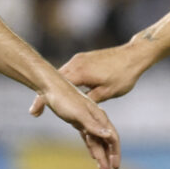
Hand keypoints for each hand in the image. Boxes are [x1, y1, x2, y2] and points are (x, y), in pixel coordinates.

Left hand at [28, 76, 121, 168]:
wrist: (51, 88)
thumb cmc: (64, 99)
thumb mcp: (79, 114)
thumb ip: (93, 126)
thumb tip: (109, 136)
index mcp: (99, 117)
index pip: (112, 137)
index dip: (115, 152)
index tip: (115, 166)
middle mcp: (95, 119)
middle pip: (105, 141)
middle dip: (107, 157)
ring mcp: (87, 121)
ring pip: (96, 141)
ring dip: (99, 154)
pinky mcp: (78, 122)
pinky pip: (88, 137)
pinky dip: (91, 147)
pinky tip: (93, 155)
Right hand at [29, 45, 145, 117]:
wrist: (134, 55)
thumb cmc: (123, 76)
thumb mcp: (107, 93)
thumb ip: (89, 102)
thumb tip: (78, 112)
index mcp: (79, 72)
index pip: (56, 87)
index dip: (44, 99)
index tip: (35, 111)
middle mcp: (75, 63)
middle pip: (54, 80)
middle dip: (46, 94)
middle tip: (35, 110)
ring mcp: (78, 59)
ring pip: (61, 75)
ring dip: (55, 87)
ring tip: (48, 102)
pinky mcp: (83, 58)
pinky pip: (68, 72)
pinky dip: (64, 82)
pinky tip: (63, 92)